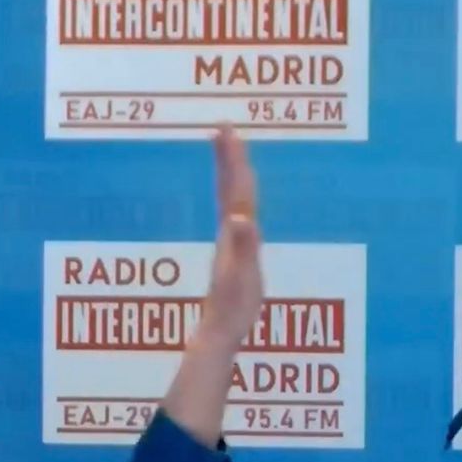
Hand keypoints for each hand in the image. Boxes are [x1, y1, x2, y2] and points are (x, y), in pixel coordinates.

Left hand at [191, 123, 263, 354]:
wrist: (218, 334)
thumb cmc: (233, 308)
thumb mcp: (242, 277)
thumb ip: (244, 246)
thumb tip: (242, 218)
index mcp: (234, 234)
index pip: (235, 189)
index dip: (233, 159)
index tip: (227, 128)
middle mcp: (230, 234)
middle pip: (229, 188)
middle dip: (229, 157)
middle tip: (224, 127)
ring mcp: (230, 244)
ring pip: (230, 201)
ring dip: (230, 174)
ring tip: (230, 152)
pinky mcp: (235, 256)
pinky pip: (237, 218)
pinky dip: (238, 201)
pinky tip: (239, 202)